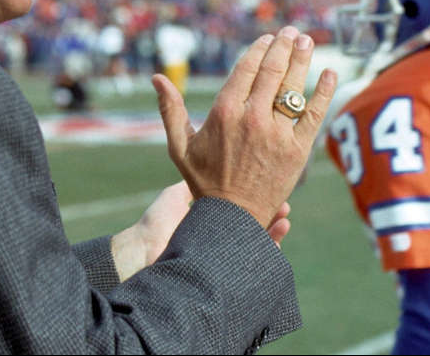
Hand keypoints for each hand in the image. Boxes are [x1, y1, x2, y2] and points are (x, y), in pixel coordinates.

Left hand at [110, 183, 293, 280]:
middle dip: (273, 211)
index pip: (242, 206)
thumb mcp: (176, 195)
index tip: (270, 181)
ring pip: (260, 240)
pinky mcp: (230, 270)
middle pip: (255, 222)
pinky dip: (271, 246)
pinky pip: (258, 261)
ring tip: (284, 215)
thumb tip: (207, 160)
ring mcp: (227, 253)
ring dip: (275, 227)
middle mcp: (222, 236)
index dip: (258, 195)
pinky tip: (279, 234)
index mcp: (213, 219)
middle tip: (284, 202)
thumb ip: (193, 182)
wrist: (145, 252)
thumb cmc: (157, 222)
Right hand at [153, 26, 336, 227]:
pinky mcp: (298, 149)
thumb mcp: (179, 145)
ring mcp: (277, 133)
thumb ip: (170, 110)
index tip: (268, 38)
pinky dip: (324, 92)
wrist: (233, 216)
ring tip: (308, 42)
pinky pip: (314, 114)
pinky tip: (330, 74)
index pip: (247, 68)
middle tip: (292, 33)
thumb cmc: (204, 180)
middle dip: (284, 47)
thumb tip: (156, 78)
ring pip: (293, 87)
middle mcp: (252, 118)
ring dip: (303, 60)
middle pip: (273, 71)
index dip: (260, 49)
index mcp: (224, 112)